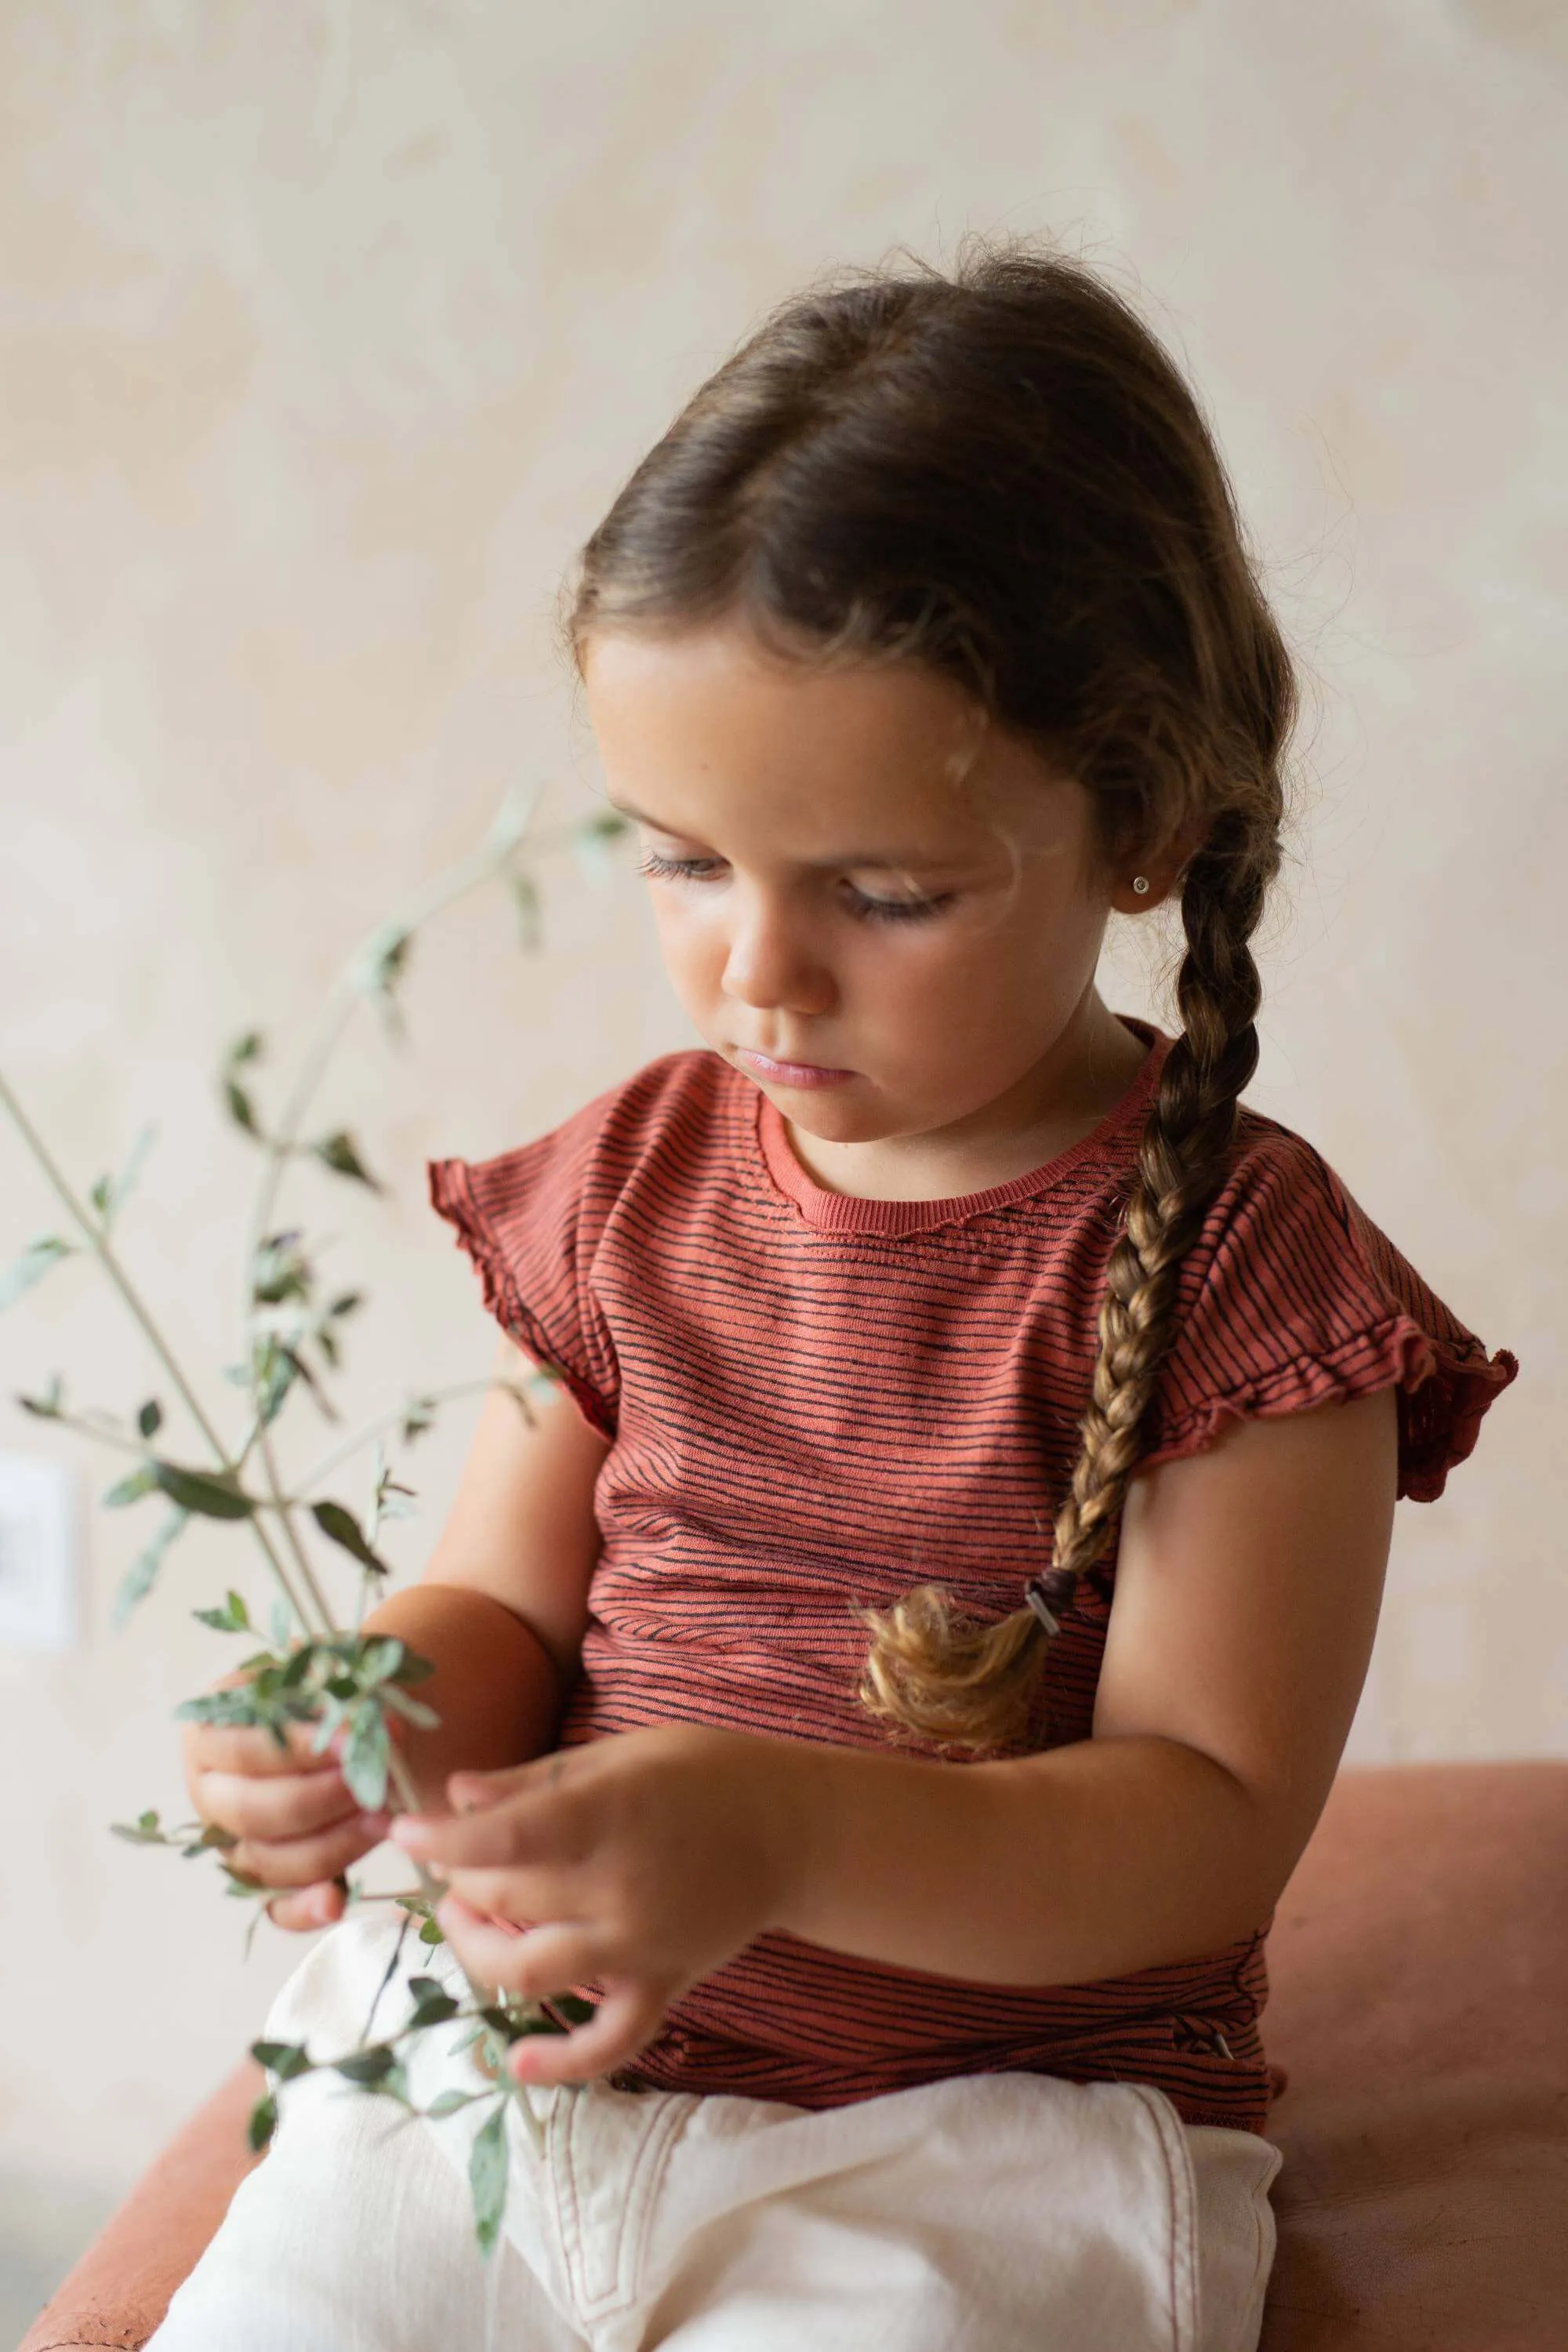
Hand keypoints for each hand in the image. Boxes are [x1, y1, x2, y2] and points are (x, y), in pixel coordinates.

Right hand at [183, 1716, 390, 1932]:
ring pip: (267, 1862)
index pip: (246, 1749)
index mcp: (210, 1735)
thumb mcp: (324, 1677)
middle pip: (253, 1811)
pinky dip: (303, 1911)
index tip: (358, 1739)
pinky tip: (336, 1901)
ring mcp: (232, 1841)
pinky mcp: (261, 1880)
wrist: (343, 1722)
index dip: (303, 1747)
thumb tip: (371, 1726)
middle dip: (322, 1799)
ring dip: (332, 1844)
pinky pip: (273, 1909)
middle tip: (376, 1783)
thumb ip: (336, 1697)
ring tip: (383, 1819)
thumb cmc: (327, 1695)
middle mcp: (210, 1793)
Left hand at [392, 1724, 801, 2084]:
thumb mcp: (618, 1755)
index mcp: (610, 1814)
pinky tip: (519, 2061)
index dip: (442, 1839)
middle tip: (455, 1858)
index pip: (503, 1837)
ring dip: (479, 1953)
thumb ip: (533, 1780)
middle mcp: (621, 1888)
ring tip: (470, 1923)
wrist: (795, 1829)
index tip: (403, 1830)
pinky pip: (610, 2042)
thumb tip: (455, 1795)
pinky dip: (563, 2061)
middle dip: (460, 1880)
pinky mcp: (664, 1985)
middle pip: (504, 1901)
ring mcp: (642, 1945)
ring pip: (531, 1972)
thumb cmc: (702, 1775)